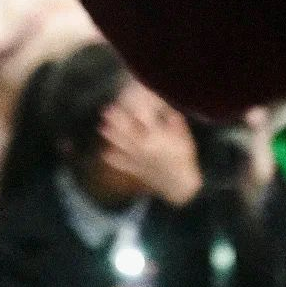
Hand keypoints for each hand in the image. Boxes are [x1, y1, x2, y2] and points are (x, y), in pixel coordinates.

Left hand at [99, 90, 202, 206]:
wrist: (180, 185)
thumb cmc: (183, 158)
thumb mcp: (184, 138)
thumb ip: (174, 122)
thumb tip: (166, 108)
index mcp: (156, 138)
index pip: (142, 121)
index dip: (133, 111)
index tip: (124, 101)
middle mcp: (144, 147)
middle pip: (127, 131)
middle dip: (116, 121)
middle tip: (106, 110)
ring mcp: (138, 159)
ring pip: (122, 146)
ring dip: (111, 137)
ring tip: (101, 128)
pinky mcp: (135, 169)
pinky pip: (122, 164)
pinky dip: (113, 159)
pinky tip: (105, 153)